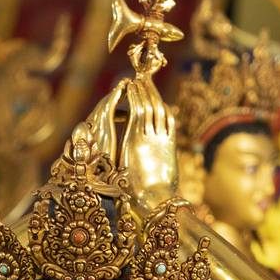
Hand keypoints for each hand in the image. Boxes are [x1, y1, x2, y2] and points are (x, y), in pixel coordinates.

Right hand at [118, 77, 177, 210]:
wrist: (155, 201)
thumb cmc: (132, 190)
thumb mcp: (120, 167)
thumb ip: (119, 148)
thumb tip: (108, 142)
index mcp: (134, 142)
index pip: (136, 109)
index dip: (135, 94)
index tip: (130, 84)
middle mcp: (148, 138)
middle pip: (149, 105)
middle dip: (144, 89)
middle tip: (140, 78)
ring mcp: (161, 140)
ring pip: (159, 110)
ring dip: (154, 95)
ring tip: (149, 85)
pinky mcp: (170, 145)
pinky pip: (168, 121)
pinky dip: (164, 109)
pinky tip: (161, 104)